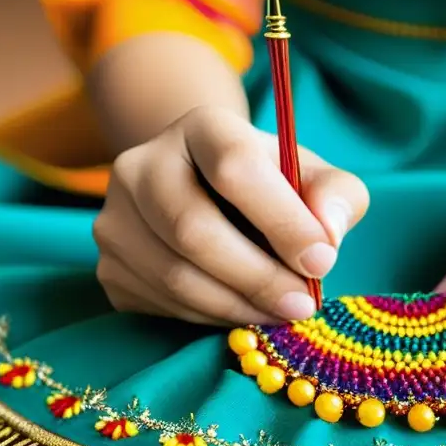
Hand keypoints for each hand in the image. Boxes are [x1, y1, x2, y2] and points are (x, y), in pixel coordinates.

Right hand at [93, 105, 368, 324]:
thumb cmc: (273, 185)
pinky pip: (161, 304)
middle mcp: (141, 164)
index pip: (233, 166)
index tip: (322, 261)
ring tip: (283, 312)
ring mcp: (115, 217)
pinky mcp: (109, 266)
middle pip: (193, 229)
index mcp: (201, 127)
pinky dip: (212, 317)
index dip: (282, 220)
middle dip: (259, 277)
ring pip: (174, 276)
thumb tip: (326, 237)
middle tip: (303, 304)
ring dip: (239, 306)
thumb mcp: (314, 177)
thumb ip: (337, 196)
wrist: (208, 193)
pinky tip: (246, 310)